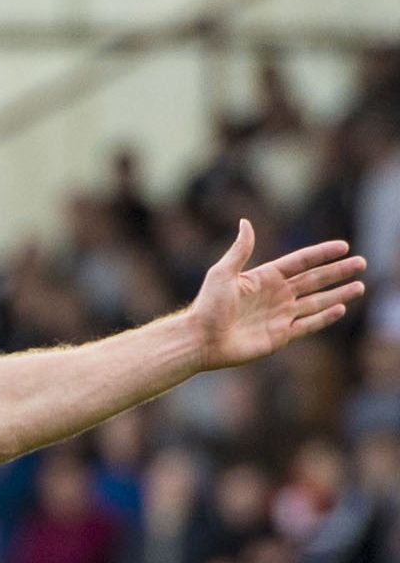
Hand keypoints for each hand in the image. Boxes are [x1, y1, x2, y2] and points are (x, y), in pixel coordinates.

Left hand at [192, 219, 364, 369]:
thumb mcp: (223, 274)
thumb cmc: (207, 306)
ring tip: (360, 286)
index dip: (321, 254)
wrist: (201, 340)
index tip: (343, 246)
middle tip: (361, 263)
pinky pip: (308, 325)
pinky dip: (325, 317)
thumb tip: (246, 222)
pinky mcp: (280, 336)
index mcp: (264, 278)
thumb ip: (240, 250)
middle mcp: (275, 295)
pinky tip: (341, 309)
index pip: (300, 262)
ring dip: (338, 294)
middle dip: (338, 272)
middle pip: (314, 280)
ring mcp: (279, 316)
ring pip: (316, 302)